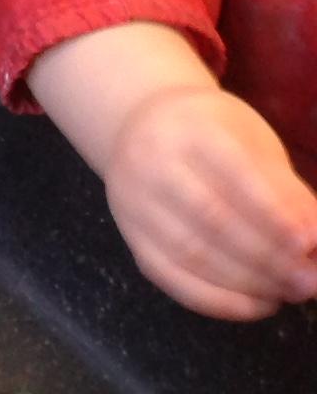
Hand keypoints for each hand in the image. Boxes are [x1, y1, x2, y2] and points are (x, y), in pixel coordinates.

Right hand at [100, 85, 316, 319]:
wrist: (136, 123)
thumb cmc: (209, 132)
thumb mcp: (250, 140)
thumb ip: (284, 189)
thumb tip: (315, 243)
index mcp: (189, 129)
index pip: (234, 175)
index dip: (274, 214)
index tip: (308, 244)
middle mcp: (151, 162)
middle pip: (212, 219)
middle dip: (268, 257)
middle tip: (309, 282)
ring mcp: (133, 201)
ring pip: (192, 253)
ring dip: (249, 283)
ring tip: (289, 293)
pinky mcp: (130, 235)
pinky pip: (171, 278)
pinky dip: (219, 301)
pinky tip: (258, 305)